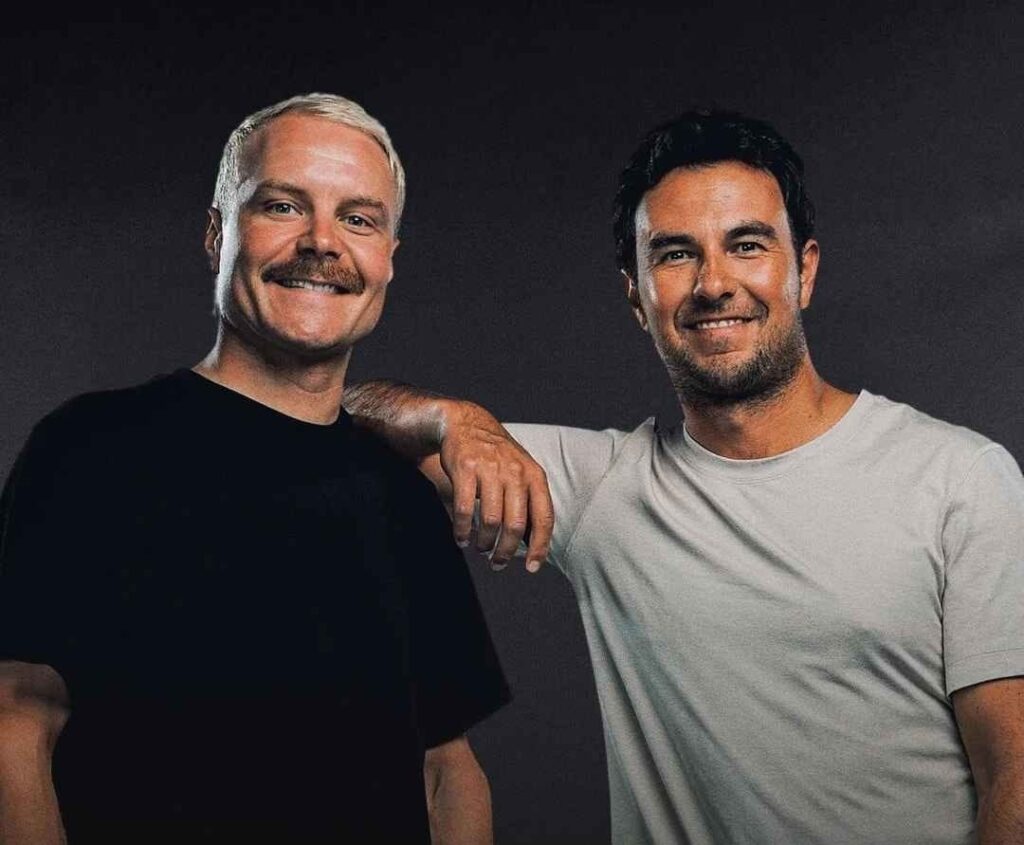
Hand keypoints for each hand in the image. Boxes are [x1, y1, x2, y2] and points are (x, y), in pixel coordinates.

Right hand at [438, 403, 552, 571]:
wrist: (465, 423)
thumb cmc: (497, 457)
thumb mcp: (521, 472)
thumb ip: (528, 502)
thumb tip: (533, 543)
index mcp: (534, 475)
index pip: (544, 517)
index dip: (539, 546)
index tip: (532, 567)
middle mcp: (515, 472)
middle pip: (515, 525)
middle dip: (506, 551)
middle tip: (498, 563)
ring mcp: (490, 469)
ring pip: (491, 520)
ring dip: (484, 542)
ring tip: (479, 549)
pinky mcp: (465, 468)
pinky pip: (465, 509)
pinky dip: (463, 530)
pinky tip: (461, 539)